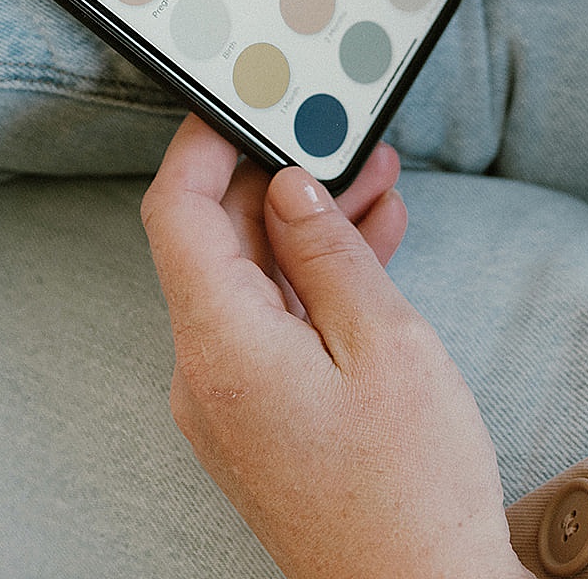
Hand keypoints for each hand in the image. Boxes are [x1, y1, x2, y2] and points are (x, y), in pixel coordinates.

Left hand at [141, 116, 527, 578]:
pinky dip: (313, 283)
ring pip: (252, 282)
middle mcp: (206, 374)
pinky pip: (272, 326)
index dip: (200, 146)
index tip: (239, 101)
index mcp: (223, 348)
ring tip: (377, 185)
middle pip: (216, 244)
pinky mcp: (257, 419)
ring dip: (307, 229)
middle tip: (346, 140)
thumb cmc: (412, 487)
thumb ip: (330, 253)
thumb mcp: (386, 344)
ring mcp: (228, 401)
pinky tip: (369, 249)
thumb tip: (290, 187)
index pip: (175, 215)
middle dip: (279, 180)